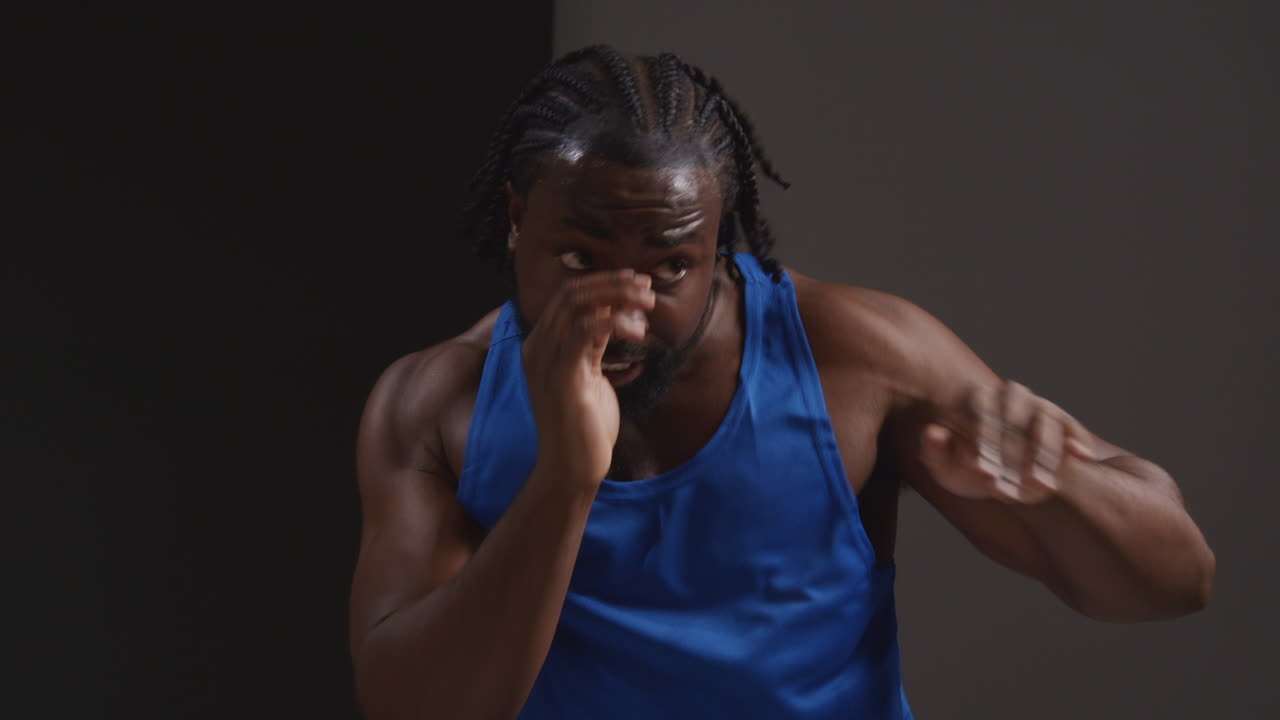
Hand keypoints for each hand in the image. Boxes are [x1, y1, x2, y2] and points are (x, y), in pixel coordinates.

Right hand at [521, 269, 654, 489]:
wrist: (570, 468)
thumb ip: (593, 344)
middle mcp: (537, 347)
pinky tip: (637, 329)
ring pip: (578, 305)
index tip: (636, 282)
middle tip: (646, 287)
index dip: (603, 282)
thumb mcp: (589, 374)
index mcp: (541, 344)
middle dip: (612, 283)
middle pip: (571, 292)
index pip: (567, 295)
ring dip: (617, 296)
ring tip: (648, 302)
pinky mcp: (562, 376)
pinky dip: (614, 321)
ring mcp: (546, 360)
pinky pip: (585, 332)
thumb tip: (611, 314)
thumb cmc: (584, 426)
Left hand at [920, 381, 1098, 503]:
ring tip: (1040, 485)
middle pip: (1013, 419)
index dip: (982, 444)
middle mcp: (1010, 396)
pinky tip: (1079, 457)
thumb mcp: (945, 467)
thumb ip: (934, 451)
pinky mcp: (1063, 420)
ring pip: (1044, 422)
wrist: (1002, 475)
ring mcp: (1038, 406)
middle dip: (1011, 455)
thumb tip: (932, 432)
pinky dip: (1076, 439)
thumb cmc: (966, 468)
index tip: (982, 471)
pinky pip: (1071, 426)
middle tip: (1009, 486)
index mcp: (977, 399)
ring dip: (1043, 454)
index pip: (980, 414)